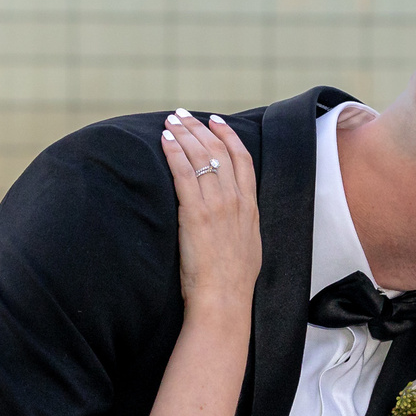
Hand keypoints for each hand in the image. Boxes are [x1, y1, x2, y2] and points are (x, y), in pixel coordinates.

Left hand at [161, 110, 258, 325]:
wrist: (225, 300)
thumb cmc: (232, 283)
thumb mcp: (248, 247)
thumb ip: (241, 225)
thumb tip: (232, 219)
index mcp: (250, 208)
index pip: (242, 159)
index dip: (228, 135)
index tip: (215, 121)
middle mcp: (236, 201)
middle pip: (218, 151)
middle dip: (199, 128)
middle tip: (183, 115)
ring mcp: (217, 206)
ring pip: (201, 156)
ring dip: (184, 134)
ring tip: (170, 121)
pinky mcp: (195, 214)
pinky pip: (184, 173)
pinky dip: (174, 152)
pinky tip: (165, 140)